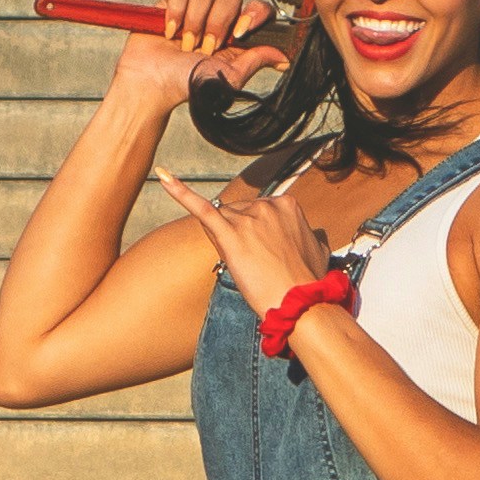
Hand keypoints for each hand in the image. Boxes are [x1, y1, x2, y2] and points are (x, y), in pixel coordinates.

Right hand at [108, 0, 286, 118]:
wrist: (154, 84)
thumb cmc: (191, 85)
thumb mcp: (230, 77)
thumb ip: (256, 60)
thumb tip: (285, 58)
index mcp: (237, 33)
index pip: (257, 8)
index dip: (254, 13)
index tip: (241, 32)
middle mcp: (218, 18)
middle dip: (218, 21)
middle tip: (206, 47)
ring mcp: (194, 9)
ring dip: (195, 19)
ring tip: (185, 45)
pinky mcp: (171, 3)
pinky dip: (176, 12)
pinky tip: (169, 33)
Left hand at [155, 167, 337, 319]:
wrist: (300, 303)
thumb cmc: (308, 282)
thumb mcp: (317, 249)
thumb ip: (309, 235)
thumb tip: (312, 236)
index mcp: (287, 204)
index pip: (256, 210)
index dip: (255, 233)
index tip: (264, 252)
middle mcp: (266, 205)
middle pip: (237, 213)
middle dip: (240, 235)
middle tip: (256, 263)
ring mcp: (247, 218)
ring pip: (222, 220)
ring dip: (227, 239)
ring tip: (246, 264)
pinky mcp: (229, 235)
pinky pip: (201, 209)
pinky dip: (180, 192)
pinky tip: (163, 177)